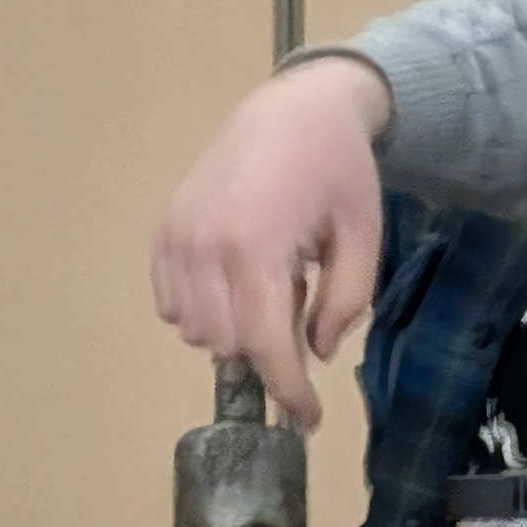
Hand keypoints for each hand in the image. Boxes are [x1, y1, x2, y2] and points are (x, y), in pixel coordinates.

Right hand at [150, 57, 393, 426]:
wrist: (296, 106)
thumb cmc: (338, 169)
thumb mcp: (363, 236)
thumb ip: (344, 302)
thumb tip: (316, 352)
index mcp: (258, 246)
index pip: (264, 345)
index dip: (288, 392)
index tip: (307, 419)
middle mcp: (205, 244)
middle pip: (224, 344)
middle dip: (263, 354)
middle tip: (297, 318)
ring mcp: (177, 236)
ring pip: (190, 328)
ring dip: (229, 333)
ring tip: (267, 289)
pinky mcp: (163, 229)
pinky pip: (167, 302)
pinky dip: (196, 311)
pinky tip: (233, 283)